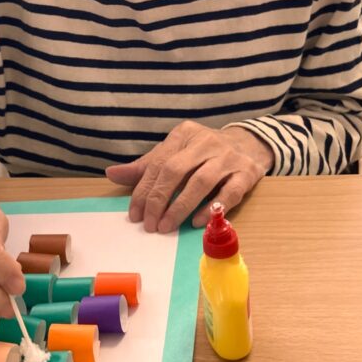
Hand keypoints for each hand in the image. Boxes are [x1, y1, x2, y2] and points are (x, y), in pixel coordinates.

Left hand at [105, 121, 274, 233]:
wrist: (250, 143)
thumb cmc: (204, 152)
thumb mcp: (176, 152)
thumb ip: (146, 166)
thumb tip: (112, 174)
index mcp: (184, 134)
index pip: (158, 163)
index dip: (143, 190)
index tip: (134, 214)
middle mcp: (206, 142)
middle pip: (176, 170)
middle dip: (159, 199)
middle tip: (149, 224)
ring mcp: (228, 157)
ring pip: (201, 181)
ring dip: (181, 206)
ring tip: (166, 226)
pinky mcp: (246, 173)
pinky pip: (229, 192)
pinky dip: (212, 207)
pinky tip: (197, 222)